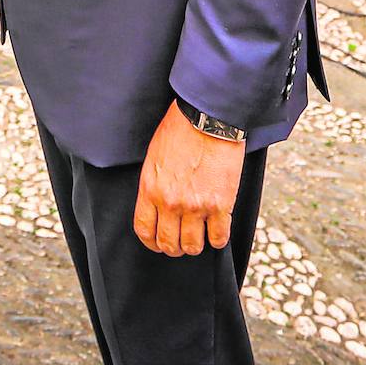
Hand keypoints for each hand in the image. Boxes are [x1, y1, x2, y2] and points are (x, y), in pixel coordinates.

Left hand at [134, 101, 245, 255]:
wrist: (207, 118)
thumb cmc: (179, 130)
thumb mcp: (154, 157)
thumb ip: (153, 185)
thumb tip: (156, 207)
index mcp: (150, 188)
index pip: (144, 230)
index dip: (151, 242)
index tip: (158, 242)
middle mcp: (170, 202)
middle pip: (168, 244)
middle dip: (174, 247)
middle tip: (181, 240)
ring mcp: (196, 206)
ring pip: (193, 246)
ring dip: (196, 244)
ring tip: (199, 235)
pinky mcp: (221, 205)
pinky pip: (219, 238)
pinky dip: (218, 239)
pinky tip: (217, 229)